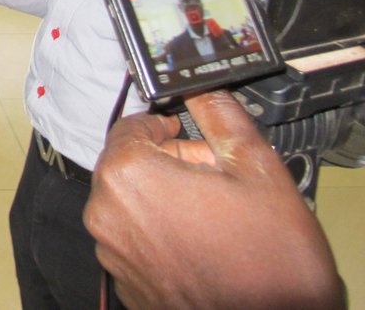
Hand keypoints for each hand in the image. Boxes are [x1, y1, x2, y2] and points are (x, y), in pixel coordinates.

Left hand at [84, 91, 344, 309]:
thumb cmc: (267, 263)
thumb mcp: (257, 168)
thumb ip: (221, 117)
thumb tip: (203, 91)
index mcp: (127, 175)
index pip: (130, 126)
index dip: (164, 126)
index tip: (187, 133)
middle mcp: (106, 213)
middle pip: (129, 164)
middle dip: (167, 162)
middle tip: (213, 177)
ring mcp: (111, 251)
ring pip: (131, 202)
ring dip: (164, 198)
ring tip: (213, 215)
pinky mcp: (123, 281)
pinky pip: (134, 239)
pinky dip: (160, 233)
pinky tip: (201, 244)